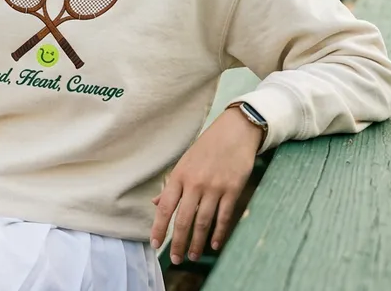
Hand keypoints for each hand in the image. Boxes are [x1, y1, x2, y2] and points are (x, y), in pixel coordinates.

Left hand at [150, 107, 262, 263]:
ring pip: (203, 222)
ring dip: (198, 242)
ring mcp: (214, 187)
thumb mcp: (184, 162)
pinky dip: (219, 233)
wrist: (235, 131)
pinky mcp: (232, 190)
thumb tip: (156, 203)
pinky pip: (224, 216)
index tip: (155, 244)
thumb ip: (171, 185)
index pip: (165, 207)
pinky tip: (214, 244)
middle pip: (183, 220)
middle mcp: (195, 183)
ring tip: (194, 256)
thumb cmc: (207, 147)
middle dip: (178, 242)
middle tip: (176, 259)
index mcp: (179, 176)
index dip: (159, 228)